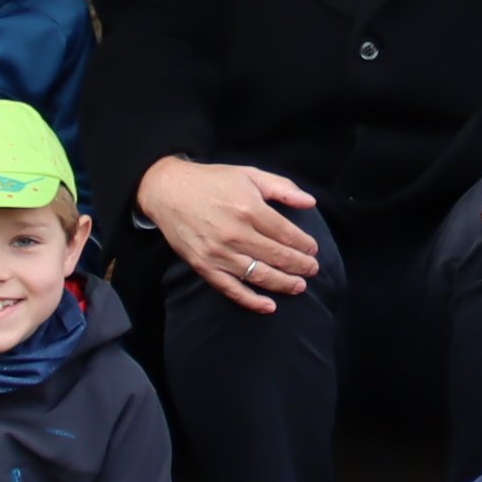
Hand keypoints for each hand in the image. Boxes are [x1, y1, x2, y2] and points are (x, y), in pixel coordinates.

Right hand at [142, 157, 322, 309]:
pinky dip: (251, 301)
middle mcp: (236, 233)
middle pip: (277, 256)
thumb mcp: (249, 175)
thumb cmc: (211, 181)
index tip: (313, 249)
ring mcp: (219, 253)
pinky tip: (269, 306)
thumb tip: (310, 203)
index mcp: (249, 209)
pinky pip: (231, 289)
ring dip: (284, 284)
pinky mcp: (204, 266)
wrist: (167, 191)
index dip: (304, 244)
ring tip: (299, 286)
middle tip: (313, 269)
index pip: (287, 234)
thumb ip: (282, 188)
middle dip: (300, 266)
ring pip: (260, 275)